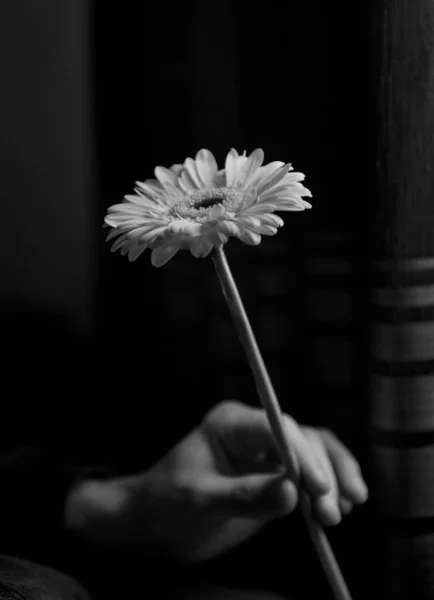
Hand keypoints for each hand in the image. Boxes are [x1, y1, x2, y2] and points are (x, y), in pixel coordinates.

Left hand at [66, 400, 367, 562]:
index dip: (303, 456)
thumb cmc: (167, 504)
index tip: (319, 489)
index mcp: (231, 423)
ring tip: (343, 512)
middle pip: (302, 440)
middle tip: (331, 515)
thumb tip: (293, 494)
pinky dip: (329, 487)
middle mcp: (254, 431)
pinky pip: (311, 474)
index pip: (277, 428)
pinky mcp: (275, 475)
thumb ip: (244, 496)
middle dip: (321, 475)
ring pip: (314, 453)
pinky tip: (342, 508)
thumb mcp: (199, 499)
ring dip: (333, 479)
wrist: (157, 523)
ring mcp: (267, 452)